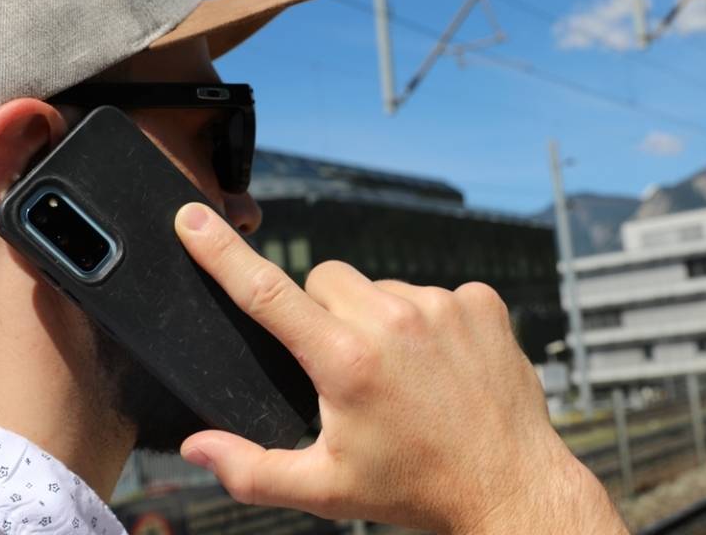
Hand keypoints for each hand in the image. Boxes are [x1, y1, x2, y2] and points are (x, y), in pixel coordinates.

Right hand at [174, 203, 625, 533]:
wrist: (511, 487)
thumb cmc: (418, 488)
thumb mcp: (327, 489)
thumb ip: (251, 468)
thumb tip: (196, 447)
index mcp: (346, 361)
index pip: (267, 292)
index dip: (222, 251)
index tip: (193, 217)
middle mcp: (394, 321)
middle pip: (326, 280)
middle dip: (322, 313)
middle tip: (345, 366)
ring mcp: (443, 305)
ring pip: (380, 287)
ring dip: (378, 319)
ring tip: (405, 375)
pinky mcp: (481, 301)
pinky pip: (432, 292)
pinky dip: (428, 321)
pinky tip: (443, 365)